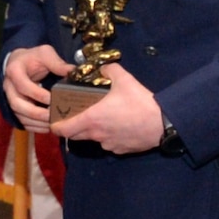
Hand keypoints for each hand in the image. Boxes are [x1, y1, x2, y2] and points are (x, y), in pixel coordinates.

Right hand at [3, 44, 74, 131]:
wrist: (20, 62)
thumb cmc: (33, 58)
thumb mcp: (44, 53)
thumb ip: (57, 62)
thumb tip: (72, 72)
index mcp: (14, 71)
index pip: (24, 86)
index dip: (38, 94)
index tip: (53, 100)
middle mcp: (9, 87)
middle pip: (17, 104)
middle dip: (35, 113)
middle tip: (52, 116)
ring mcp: (10, 99)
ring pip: (19, 115)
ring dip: (35, 122)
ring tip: (52, 124)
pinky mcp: (15, 108)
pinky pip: (21, 121)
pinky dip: (34, 127)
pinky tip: (47, 128)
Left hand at [50, 63, 166, 154]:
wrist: (162, 123)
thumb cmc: (140, 102)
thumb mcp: (124, 79)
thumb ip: (109, 71)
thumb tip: (103, 68)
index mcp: (91, 119)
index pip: (63, 129)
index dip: (56, 126)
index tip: (55, 120)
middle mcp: (96, 135)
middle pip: (75, 136)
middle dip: (73, 127)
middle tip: (77, 115)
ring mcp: (108, 145)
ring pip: (93, 139)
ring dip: (92, 131)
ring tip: (102, 119)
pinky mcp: (120, 150)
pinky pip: (108, 144)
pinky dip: (108, 136)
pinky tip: (119, 126)